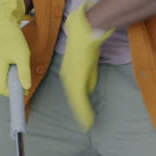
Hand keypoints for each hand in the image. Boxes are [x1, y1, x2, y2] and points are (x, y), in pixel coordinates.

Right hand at [0, 0, 31, 96]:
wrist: (2, 26)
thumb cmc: (13, 39)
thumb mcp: (23, 55)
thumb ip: (24, 72)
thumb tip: (26, 87)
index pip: (2, 89)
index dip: (13, 95)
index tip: (23, 98)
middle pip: (3, 85)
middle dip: (14, 82)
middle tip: (22, 70)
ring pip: (1, 80)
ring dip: (10, 76)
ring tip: (14, 61)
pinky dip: (6, 71)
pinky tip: (9, 60)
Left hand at [59, 1, 113, 130]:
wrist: (87, 31)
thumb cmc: (89, 43)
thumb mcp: (89, 63)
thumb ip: (88, 78)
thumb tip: (88, 91)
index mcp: (68, 73)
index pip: (72, 92)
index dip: (78, 104)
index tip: (83, 114)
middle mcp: (66, 76)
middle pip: (73, 98)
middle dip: (80, 112)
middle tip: (86, 123)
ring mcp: (70, 78)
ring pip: (76, 101)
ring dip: (82, 114)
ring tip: (88, 124)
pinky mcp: (76, 79)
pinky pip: (79, 99)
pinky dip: (84, 110)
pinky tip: (88, 118)